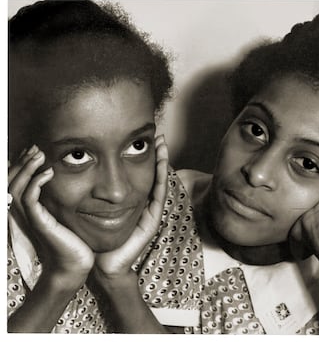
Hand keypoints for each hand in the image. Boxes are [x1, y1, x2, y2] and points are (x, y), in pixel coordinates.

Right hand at [8, 145, 93, 284]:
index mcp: (29, 210)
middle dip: (22, 162)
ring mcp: (30, 219)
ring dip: (27, 168)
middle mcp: (25, 213)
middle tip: (35, 148)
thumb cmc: (73, 239)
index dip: (21, 165)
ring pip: (17, 187)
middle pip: (11, 182)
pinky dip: (36, 183)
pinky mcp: (40, 224)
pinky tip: (48, 172)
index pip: (16, 182)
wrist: (74, 265)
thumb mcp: (65, 215)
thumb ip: (59, 200)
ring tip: (40, 154)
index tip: (33, 151)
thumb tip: (66, 182)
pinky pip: (29, 200)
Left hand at [93, 135, 168, 284]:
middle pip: (153, 174)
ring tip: (162, 144)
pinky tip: (162, 163)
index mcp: (132, 201)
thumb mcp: (91, 208)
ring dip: (163, 161)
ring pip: (159, 181)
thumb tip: (75, 169)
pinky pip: (159, 194)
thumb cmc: (95, 238)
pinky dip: (162, 178)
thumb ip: (90, 192)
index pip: (140, 173)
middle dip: (156, 154)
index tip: (141, 138)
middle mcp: (143, 204)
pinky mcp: (152, 220)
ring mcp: (150, 212)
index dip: (140, 156)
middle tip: (157, 134)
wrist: (102, 264)